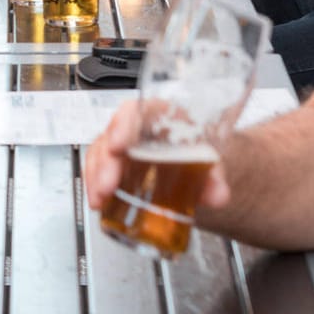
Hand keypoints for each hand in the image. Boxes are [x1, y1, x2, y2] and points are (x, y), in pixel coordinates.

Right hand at [83, 100, 230, 213]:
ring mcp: (123, 147)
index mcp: (160, 116)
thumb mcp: (212, 160)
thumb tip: (218, 194)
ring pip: (100, 152)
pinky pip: (97, 170)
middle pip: (113, 135)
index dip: (124, 125)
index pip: (136, 110)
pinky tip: (98, 202)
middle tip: (107, 185)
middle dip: (106, 162)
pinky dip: (95, 187)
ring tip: (99, 200)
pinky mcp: (116, 165)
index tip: (119, 145)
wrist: (198, 161)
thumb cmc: (199, 148)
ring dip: (96, 177)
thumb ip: (216, 177)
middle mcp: (136, 128)